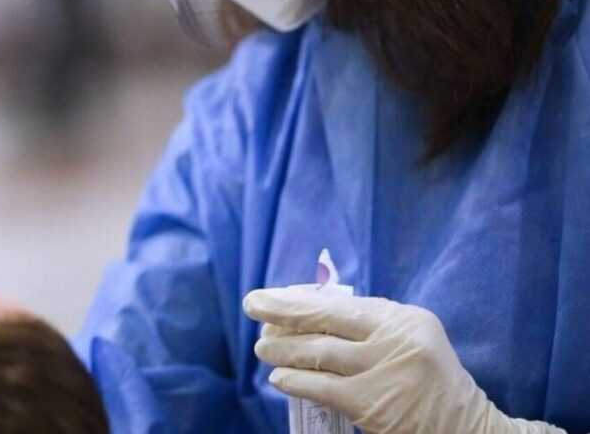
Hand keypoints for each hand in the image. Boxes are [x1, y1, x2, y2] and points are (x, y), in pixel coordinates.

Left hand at [243, 287, 564, 433]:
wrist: (464, 429)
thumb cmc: (429, 380)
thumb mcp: (410, 340)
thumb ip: (370, 325)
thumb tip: (308, 310)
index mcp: (404, 318)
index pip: (341, 304)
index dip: (299, 299)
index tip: (270, 296)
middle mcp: (396, 339)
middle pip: (326, 321)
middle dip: (283, 313)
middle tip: (252, 307)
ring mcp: (385, 371)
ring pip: (320, 353)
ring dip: (284, 349)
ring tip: (262, 347)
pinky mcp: (373, 405)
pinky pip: (323, 388)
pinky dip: (297, 381)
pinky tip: (279, 378)